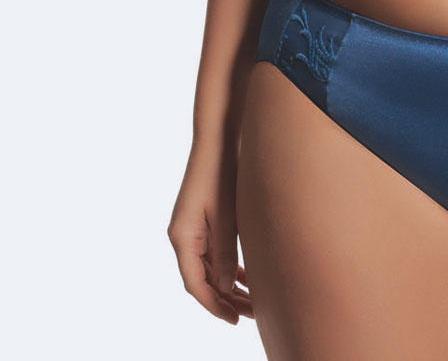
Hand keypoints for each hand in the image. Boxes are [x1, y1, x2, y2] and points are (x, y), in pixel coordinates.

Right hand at [167, 143, 253, 323]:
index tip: (235, 320)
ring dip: (229, 285)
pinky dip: (229, 266)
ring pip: (209, 268)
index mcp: (182, 237)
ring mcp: (192, 228)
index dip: (215, 306)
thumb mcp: (226, 216)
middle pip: (203, 279)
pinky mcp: (203, 220)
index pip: (196, 284)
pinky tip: (248, 276)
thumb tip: (227, 287)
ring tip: (254, 301)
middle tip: (252, 315)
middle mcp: (183, 236)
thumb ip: (225, 252)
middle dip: (226, 299)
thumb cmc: (221, 173)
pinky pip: (213, 253)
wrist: (218, 139)